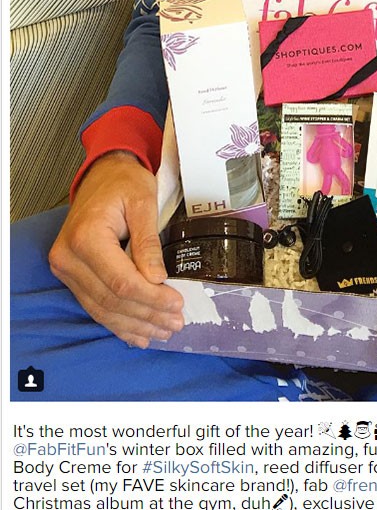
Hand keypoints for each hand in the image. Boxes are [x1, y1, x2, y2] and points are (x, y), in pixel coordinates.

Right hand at [48, 151, 183, 347]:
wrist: (102, 175)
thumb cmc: (124, 184)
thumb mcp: (143, 203)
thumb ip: (148, 242)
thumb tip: (157, 279)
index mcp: (86, 237)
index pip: (121, 282)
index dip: (151, 299)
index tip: (177, 304)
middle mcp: (69, 257)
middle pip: (112, 300)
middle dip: (147, 315)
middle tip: (176, 324)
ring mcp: (66, 269)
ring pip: (102, 309)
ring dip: (134, 325)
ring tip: (163, 332)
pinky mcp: (71, 275)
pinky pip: (94, 306)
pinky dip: (118, 323)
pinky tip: (139, 334)